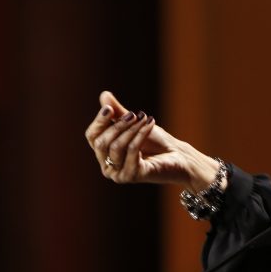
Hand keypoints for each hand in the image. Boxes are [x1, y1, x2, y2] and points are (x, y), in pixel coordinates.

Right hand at [84, 90, 221, 191]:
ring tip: (145, 118)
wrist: (178, 156)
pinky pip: (131, 151)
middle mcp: (107, 166)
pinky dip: (140, 135)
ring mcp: (118, 174)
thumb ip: (117, 112)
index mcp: (104, 153)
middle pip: (101, 142)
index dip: (99, 121)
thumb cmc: (155, 141)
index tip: (109, 108)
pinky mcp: (131, 176)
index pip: (92, 136)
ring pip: (116, 146)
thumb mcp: (134, 124)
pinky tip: (150, 125)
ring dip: (132, 129)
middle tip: (135, 114)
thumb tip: (104, 94)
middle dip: (118, 125)